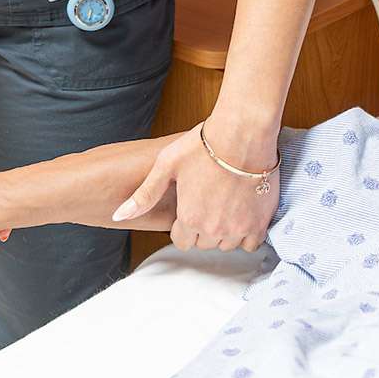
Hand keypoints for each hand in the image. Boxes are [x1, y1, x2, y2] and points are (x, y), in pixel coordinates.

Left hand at [114, 119, 276, 251]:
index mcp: (189, 217)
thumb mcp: (166, 165)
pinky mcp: (259, 222)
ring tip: (225, 206)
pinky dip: (246, 234)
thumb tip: (119, 216)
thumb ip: (144, 195)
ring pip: (226, 244)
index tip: (190, 208)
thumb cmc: (205, 144)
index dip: (183, 225)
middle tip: (208, 204)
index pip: (181, 240)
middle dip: (202, 228)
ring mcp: (239, 227)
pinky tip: (242, 215)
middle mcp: (213, 228)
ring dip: (224, 231)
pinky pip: (251, 243)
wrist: (243, 133)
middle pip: (204, 243)